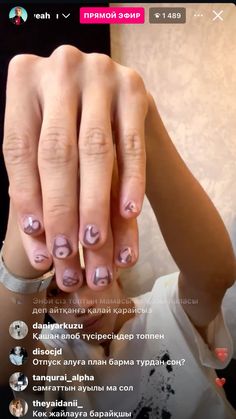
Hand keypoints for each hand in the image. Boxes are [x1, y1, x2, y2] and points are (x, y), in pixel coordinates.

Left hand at [3, 45, 147, 289]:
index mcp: (23, 79)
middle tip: (67, 252)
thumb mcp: (43, 143)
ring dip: (95, 202)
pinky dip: (131, 182)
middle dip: (62, 209)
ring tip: (93, 241)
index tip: (39, 241)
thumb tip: (40, 246)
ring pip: (96, 151)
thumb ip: (36, 184)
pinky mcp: (134, 88)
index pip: (19, 149)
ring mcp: (100, 72)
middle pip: (57, 152)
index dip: (27, 198)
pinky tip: (129, 213)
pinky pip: (132, 144)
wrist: (112, 96)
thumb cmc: (69, 127)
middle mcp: (59, 69)